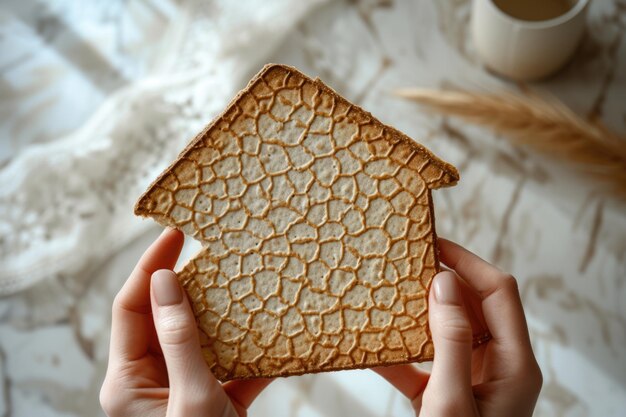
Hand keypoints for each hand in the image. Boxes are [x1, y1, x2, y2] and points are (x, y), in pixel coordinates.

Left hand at [100, 228, 271, 416]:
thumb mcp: (192, 398)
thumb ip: (179, 341)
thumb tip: (165, 282)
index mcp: (128, 382)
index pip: (131, 308)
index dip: (150, 267)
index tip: (174, 234)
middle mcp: (152, 381)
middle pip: (167, 319)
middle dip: (193, 287)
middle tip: (213, 253)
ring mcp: (183, 389)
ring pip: (201, 338)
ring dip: (225, 316)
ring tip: (245, 285)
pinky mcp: (215, 400)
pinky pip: (232, 364)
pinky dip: (253, 351)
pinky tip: (275, 333)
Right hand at [375, 238, 541, 415]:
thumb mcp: (452, 401)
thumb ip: (451, 342)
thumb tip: (443, 283)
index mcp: (514, 364)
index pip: (498, 292)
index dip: (468, 262)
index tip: (433, 245)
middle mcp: (499, 366)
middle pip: (472, 306)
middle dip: (438, 284)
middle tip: (403, 267)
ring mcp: (473, 379)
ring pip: (447, 329)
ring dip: (416, 315)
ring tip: (388, 296)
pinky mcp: (447, 394)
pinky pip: (424, 362)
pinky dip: (399, 354)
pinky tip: (373, 348)